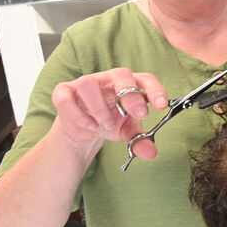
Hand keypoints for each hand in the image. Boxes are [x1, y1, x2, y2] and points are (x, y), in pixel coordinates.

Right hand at [51, 69, 167, 158]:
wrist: (85, 128)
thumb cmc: (111, 122)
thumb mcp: (128, 132)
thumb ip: (140, 142)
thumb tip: (151, 152)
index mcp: (129, 84)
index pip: (145, 79)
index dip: (155, 89)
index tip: (161, 105)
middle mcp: (109, 79)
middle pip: (121, 74)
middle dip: (130, 94)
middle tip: (139, 114)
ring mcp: (86, 83)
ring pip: (90, 84)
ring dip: (100, 108)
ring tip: (107, 125)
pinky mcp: (64, 92)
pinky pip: (67, 98)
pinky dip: (78, 115)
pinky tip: (89, 126)